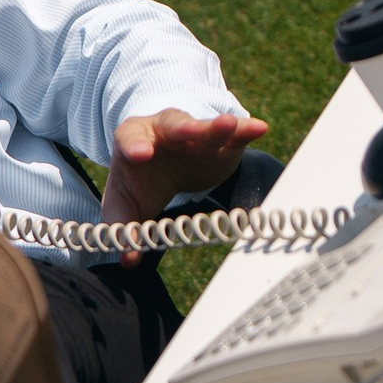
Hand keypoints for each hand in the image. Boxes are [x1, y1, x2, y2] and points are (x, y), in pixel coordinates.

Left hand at [101, 107, 271, 231]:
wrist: (162, 169)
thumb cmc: (138, 184)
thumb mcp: (125, 204)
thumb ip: (123, 228)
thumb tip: (130, 259)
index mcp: (133, 141)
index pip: (130, 138)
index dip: (134, 145)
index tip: (140, 154)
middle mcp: (165, 131)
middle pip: (174, 126)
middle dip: (184, 128)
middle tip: (191, 131)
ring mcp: (195, 134)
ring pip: (207, 128)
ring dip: (218, 127)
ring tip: (230, 124)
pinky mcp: (221, 143)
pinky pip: (234, 135)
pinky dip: (246, 131)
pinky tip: (259, 128)